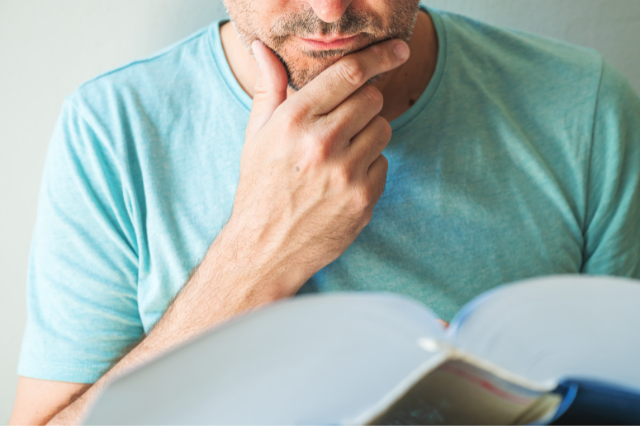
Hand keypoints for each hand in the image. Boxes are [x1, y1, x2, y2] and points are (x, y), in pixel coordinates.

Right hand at [225, 39, 409, 298]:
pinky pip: (384, 164)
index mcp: (293, 121)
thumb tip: (263, 50)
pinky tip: (344, 181)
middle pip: (372, 99)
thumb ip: (268, 89)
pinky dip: (370, 167)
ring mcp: (346, 173)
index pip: (347, 74)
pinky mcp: (363, 199)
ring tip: (341, 154)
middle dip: (363, 104)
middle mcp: (322, 143)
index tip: (396, 50)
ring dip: (368, 135)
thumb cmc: (260, 188)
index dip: (377, 57)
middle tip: (345, 121)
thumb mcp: (256, 136)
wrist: (265, 248)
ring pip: (383, 130)